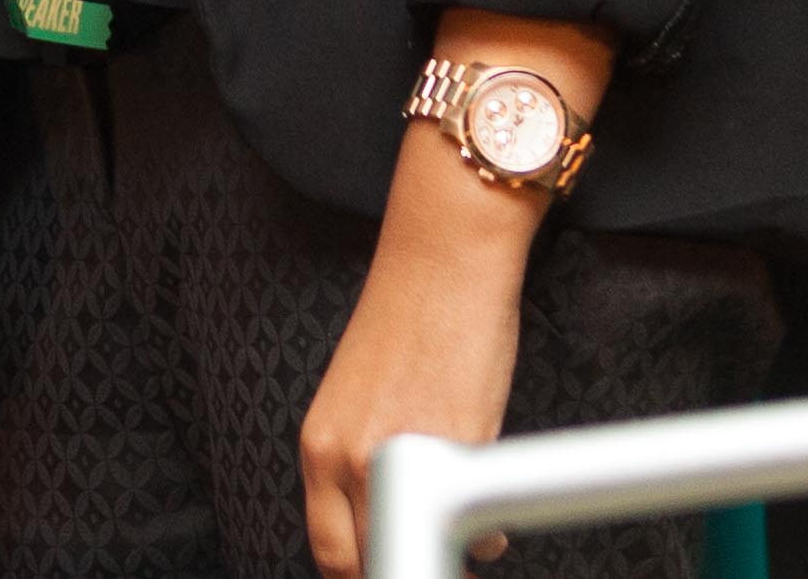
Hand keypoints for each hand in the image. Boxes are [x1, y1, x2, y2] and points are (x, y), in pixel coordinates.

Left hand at [299, 131, 539, 577]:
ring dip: (451, 557)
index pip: (328, 549)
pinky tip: (488, 518)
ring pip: (422, 551)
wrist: (445, 260)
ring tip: (465, 543)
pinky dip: (487, 536)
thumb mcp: (357, 398)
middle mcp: (351, 457)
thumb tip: (380, 520)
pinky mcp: (459, 448)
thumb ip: (357, 459)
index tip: (385, 567)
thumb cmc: (411, 319)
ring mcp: (403, 457)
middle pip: (368, 561)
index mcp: (320, 443)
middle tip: (429, 557)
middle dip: (402, 566)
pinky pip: (476, 528)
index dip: (360, 570)